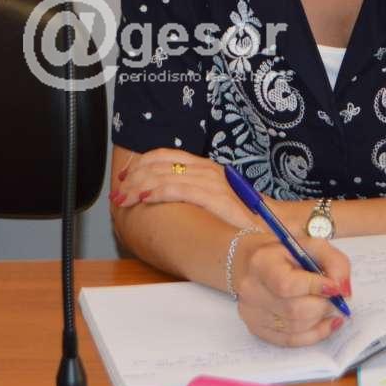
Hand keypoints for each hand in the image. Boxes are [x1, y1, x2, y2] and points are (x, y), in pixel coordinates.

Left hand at [110, 148, 256, 229]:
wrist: (268, 229)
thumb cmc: (238, 219)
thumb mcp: (211, 199)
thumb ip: (189, 192)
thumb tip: (157, 196)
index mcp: (204, 166)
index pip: (164, 156)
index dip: (140, 164)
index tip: (124, 178)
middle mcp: (207, 169)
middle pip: (159, 165)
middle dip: (133, 178)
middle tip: (117, 192)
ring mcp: (211, 181)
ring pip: (163, 176)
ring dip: (138, 187)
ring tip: (123, 199)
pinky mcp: (214, 197)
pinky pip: (177, 189)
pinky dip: (156, 193)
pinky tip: (143, 200)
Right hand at [233, 235, 352, 346]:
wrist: (256, 264)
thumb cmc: (287, 254)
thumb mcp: (312, 245)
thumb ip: (334, 262)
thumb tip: (343, 291)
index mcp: (261, 263)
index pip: (287, 285)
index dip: (316, 288)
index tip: (335, 288)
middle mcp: (251, 290)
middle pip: (294, 310)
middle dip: (323, 306)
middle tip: (337, 300)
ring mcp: (252, 312)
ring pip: (295, 327)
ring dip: (321, 320)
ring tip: (331, 308)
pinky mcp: (257, 329)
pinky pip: (291, 340)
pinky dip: (314, 334)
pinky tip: (325, 323)